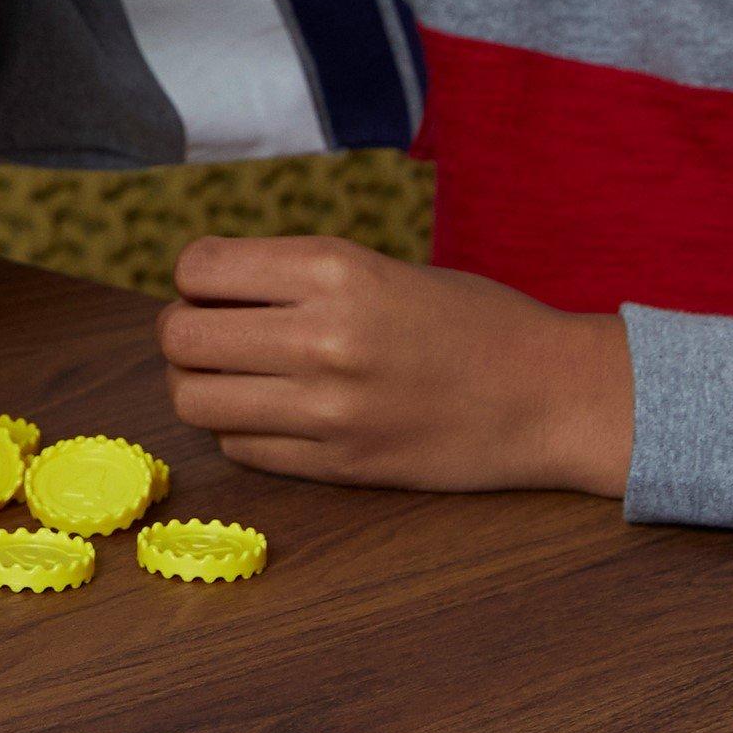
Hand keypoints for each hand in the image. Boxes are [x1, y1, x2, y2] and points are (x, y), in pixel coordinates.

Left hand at [156, 235, 634, 496]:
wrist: (552, 395)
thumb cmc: (466, 318)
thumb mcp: (375, 266)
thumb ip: (290, 277)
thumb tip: (198, 289)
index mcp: (332, 269)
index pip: (197, 268)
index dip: (195, 277)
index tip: (216, 286)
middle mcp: (323, 337)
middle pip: (181, 337)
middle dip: (183, 332)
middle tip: (213, 334)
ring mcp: (329, 409)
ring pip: (195, 401)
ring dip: (199, 386)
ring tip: (234, 378)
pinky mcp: (342, 466)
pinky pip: (241, 449)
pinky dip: (240, 431)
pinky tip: (275, 415)